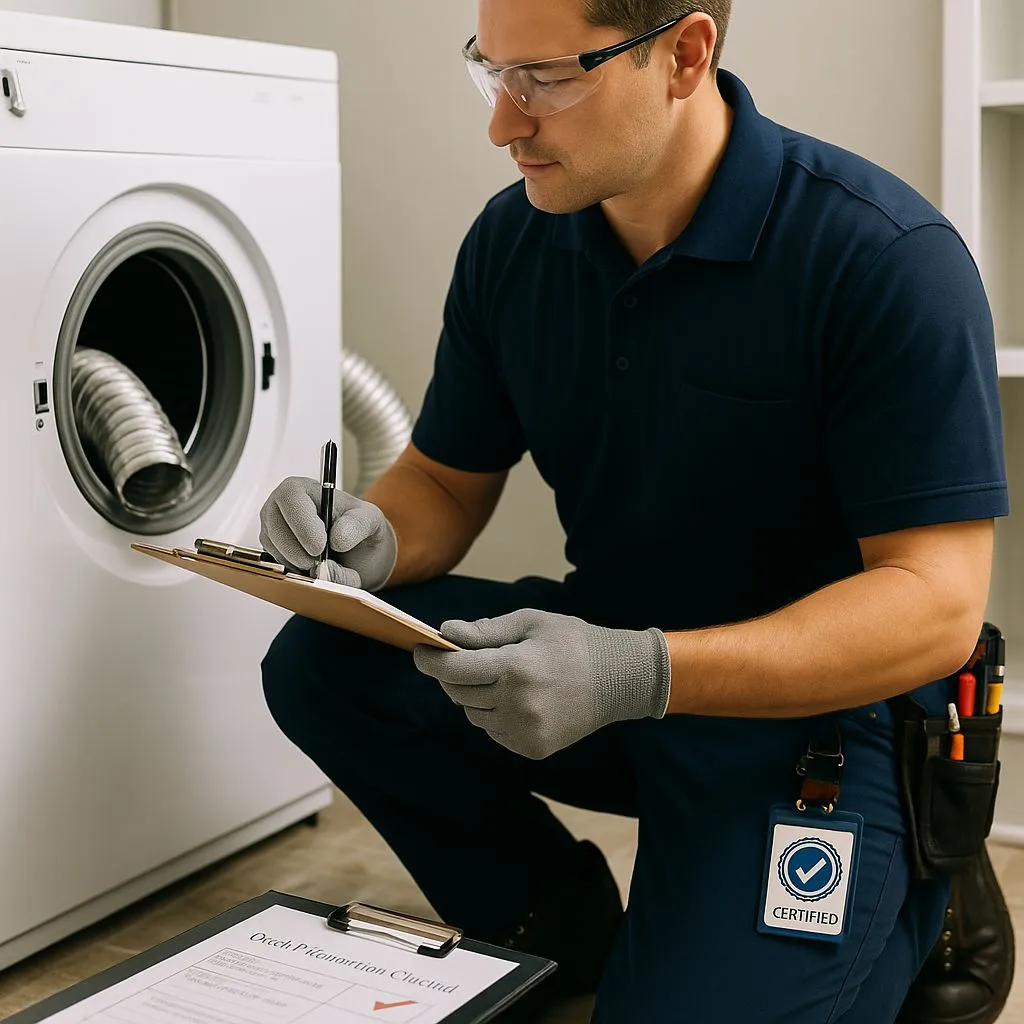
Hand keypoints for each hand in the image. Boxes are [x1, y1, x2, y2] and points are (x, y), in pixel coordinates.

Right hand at [258, 476, 396, 591]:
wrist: (357, 554)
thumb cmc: (359, 530)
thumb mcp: (370, 520)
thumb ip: (358, 524)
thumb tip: (336, 539)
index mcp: (302, 489)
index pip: (290, 498)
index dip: (302, 524)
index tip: (319, 547)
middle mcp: (280, 507)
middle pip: (275, 528)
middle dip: (298, 551)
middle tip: (320, 563)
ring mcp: (272, 531)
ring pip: (275, 552)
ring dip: (301, 566)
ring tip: (328, 564)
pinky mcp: (273, 554)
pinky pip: (278, 567)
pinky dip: (298, 575)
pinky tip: (315, 570)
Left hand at [413, 608, 670, 759]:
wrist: (620, 679)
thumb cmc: (573, 641)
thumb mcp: (531, 623)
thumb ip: (486, 631)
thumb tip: (446, 633)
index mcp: (516, 667)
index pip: (455, 669)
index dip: (430, 661)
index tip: (418, 652)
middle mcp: (517, 703)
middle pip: (459, 693)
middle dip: (453, 676)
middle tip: (462, 660)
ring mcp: (525, 731)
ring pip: (474, 715)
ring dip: (474, 696)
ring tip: (500, 678)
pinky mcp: (532, 748)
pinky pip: (494, 731)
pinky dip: (494, 715)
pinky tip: (517, 699)